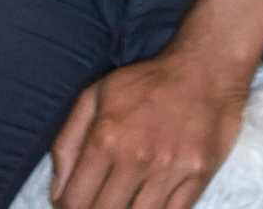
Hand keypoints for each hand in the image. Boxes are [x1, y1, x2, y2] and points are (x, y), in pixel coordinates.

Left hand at [48, 0, 262, 208]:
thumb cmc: (146, 82)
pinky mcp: (198, 175)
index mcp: (105, 137)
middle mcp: (136, 157)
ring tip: (125, 199)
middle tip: (102, 198)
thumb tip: (56, 191)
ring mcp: (169, 169)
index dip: (69, 207)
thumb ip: (67, 143)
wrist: (205, 67)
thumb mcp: (95, 96)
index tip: (76, 201)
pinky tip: (149, 200)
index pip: (74, 201)